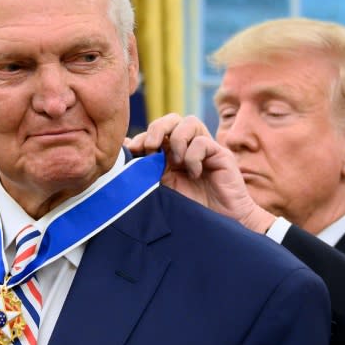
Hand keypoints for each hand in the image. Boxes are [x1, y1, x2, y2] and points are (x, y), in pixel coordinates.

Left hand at [125, 114, 275, 233]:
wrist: (220, 224)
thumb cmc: (191, 209)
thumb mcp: (162, 188)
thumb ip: (147, 170)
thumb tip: (124, 149)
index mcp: (170, 154)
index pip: (155, 131)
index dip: (142, 136)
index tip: (132, 150)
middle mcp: (187, 147)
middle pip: (171, 120)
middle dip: (156, 129)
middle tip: (150, 147)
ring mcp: (205, 149)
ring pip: (189, 122)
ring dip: (176, 139)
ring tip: (175, 161)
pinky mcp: (220, 154)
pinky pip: (202, 141)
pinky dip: (193, 156)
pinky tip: (194, 173)